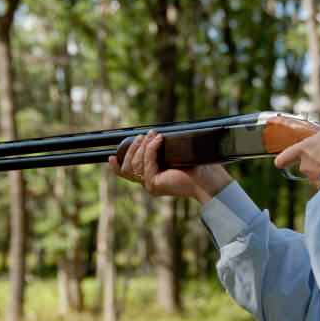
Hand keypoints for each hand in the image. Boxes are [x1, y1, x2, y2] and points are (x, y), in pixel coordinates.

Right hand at [109, 130, 232, 203]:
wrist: (209, 179)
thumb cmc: (197, 166)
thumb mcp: (174, 154)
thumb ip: (160, 150)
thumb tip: (152, 134)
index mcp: (153, 179)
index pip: (128, 175)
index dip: (117, 166)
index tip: (110, 157)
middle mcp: (150, 184)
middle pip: (128, 167)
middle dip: (133, 149)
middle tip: (143, 135)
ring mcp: (151, 185)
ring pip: (136, 164)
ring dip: (143, 146)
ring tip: (153, 134)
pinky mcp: (155, 184)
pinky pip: (147, 163)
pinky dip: (151, 149)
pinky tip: (159, 140)